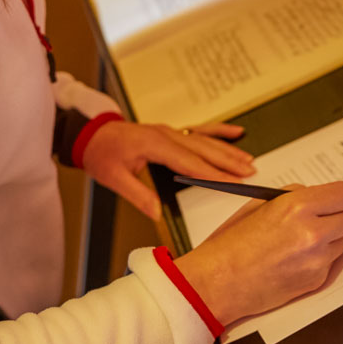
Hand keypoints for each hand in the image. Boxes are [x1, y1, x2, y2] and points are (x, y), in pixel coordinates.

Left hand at [80, 120, 255, 218]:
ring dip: (228, 150)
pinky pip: (199, 129)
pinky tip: (236, 132)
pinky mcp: (171, 132)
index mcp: (154, 145)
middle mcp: (166, 135)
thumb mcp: (113, 178)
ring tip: (249, 160)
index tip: (233, 181)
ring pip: (205, 139)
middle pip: (203, 149)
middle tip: (250, 172)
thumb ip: (137, 195)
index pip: (190, 162)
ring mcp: (170, 131)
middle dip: (229, 161)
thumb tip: (157, 213)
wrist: (92, 133)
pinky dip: (219, 130)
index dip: (213, 173)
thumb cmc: (102, 154)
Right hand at [172, 181, 342, 325]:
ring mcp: (318, 260)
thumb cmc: (231, 243)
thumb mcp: (260, 204)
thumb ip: (294, 196)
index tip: (338, 199)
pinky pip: (332, 262)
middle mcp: (313, 232)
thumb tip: (318, 195)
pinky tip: (295, 259)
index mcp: (297, 206)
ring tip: (304, 240)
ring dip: (333, 237)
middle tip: (329, 217)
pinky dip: (321, 258)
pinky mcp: (317, 281)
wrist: (218, 282)